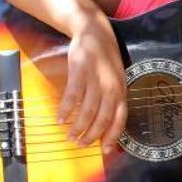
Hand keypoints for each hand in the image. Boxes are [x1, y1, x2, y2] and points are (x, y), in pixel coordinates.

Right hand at [58, 18, 127, 152]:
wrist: (94, 32)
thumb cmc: (105, 60)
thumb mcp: (115, 79)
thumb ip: (112, 98)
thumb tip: (106, 124)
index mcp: (121, 90)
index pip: (120, 118)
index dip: (112, 135)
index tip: (104, 150)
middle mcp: (111, 86)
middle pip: (103, 117)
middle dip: (91, 134)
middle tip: (81, 144)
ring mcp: (95, 79)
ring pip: (87, 110)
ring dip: (78, 126)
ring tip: (70, 136)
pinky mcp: (80, 71)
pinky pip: (72, 96)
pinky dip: (66, 109)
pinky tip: (60, 118)